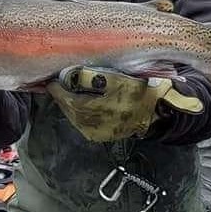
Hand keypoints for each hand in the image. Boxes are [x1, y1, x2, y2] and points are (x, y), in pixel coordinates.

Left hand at [46, 66, 202, 142]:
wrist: (157, 110)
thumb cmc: (138, 91)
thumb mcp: (115, 79)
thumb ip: (90, 77)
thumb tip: (71, 75)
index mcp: (94, 111)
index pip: (67, 100)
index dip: (58, 90)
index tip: (53, 81)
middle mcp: (92, 126)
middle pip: (69, 110)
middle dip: (63, 97)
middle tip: (59, 84)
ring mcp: (98, 133)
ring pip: (75, 118)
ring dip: (70, 105)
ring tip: (70, 93)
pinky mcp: (103, 136)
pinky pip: (84, 124)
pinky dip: (80, 113)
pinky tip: (82, 104)